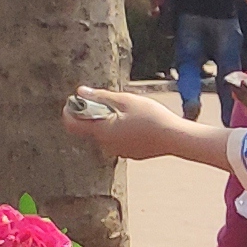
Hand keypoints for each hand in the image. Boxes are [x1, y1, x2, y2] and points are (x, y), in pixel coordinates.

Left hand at [64, 86, 186, 159]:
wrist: (175, 138)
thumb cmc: (152, 117)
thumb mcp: (125, 100)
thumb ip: (100, 96)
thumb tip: (80, 91)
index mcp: (102, 130)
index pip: (72, 124)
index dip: (70, 110)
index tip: (76, 101)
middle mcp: (107, 144)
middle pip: (88, 128)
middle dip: (92, 114)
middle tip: (108, 102)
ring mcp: (119, 151)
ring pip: (104, 135)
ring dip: (107, 123)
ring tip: (126, 113)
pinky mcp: (131, 154)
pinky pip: (117, 142)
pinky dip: (119, 132)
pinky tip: (136, 124)